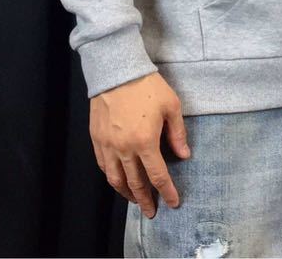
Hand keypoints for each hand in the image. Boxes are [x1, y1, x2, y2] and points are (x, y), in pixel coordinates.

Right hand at [89, 72, 190, 218]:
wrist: (117, 71)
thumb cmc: (147, 86)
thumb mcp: (171, 106)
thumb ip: (177, 133)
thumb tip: (184, 155)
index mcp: (145, 142)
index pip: (157, 176)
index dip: (167, 192)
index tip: (174, 203)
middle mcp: (125, 149)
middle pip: (135, 183)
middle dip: (145, 200)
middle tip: (152, 211)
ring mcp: (108, 145)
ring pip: (116, 179)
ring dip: (126, 193)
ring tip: (135, 199)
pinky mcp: (96, 138)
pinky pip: (103, 165)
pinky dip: (111, 177)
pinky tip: (117, 179)